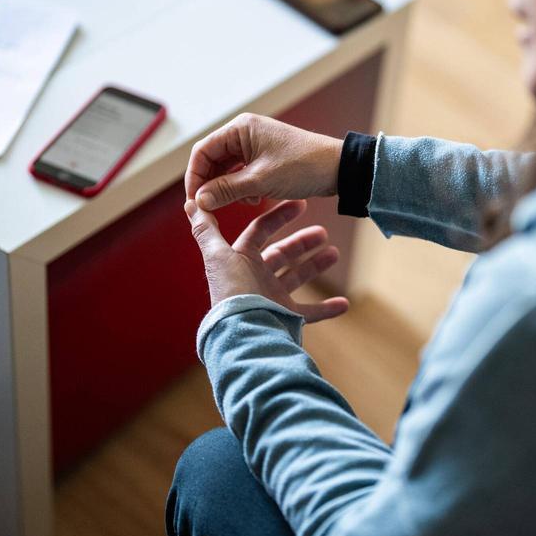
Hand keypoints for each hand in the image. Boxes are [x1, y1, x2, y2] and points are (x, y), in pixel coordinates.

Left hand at [185, 197, 349, 321]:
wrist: (244, 334)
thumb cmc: (232, 292)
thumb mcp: (217, 255)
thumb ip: (205, 229)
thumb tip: (192, 202)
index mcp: (240, 260)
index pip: (260, 231)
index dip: (278, 216)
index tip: (300, 203)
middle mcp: (255, 278)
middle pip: (281, 254)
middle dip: (301, 242)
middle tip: (323, 232)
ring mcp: (271, 298)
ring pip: (297, 277)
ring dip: (315, 266)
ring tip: (334, 254)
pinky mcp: (284, 318)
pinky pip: (310, 312)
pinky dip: (327, 308)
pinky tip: (344, 303)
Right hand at [186, 113, 342, 210]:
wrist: (339, 169)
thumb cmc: (303, 167)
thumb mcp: (260, 181)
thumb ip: (226, 190)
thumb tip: (198, 200)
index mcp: (240, 128)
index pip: (202, 151)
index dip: (195, 177)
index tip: (193, 201)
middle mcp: (245, 132)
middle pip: (213, 160)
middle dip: (212, 184)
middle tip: (211, 208)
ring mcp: (255, 144)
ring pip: (228, 168)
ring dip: (229, 188)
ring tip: (242, 202)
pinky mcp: (265, 157)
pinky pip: (243, 172)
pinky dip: (243, 187)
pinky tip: (254, 199)